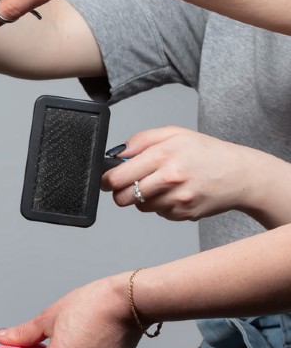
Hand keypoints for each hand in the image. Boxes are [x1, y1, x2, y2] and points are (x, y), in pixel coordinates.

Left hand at [102, 126, 290, 227]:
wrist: (240, 174)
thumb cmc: (207, 152)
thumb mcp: (175, 134)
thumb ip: (141, 140)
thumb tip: (116, 153)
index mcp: (164, 154)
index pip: (118, 176)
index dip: (106, 180)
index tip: (107, 179)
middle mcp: (170, 178)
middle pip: (123, 197)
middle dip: (121, 192)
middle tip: (129, 184)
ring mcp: (177, 199)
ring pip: (140, 206)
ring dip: (143, 197)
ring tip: (162, 184)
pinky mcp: (183, 214)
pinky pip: (158, 212)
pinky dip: (161, 204)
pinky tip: (176, 192)